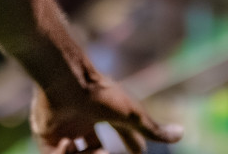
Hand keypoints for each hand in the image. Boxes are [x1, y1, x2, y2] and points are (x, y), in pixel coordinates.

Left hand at [30, 77, 183, 153]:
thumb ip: (154, 128)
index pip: (120, 130)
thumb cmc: (101, 94)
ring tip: (98, 151)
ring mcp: (64, 125)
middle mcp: (84, 118)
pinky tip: (71, 144)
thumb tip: (182, 134)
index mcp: (104, 111)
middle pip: (95, 146)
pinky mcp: (46, 133)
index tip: (139, 150)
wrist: (67, 81)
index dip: (131, 142)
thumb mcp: (131, 114)